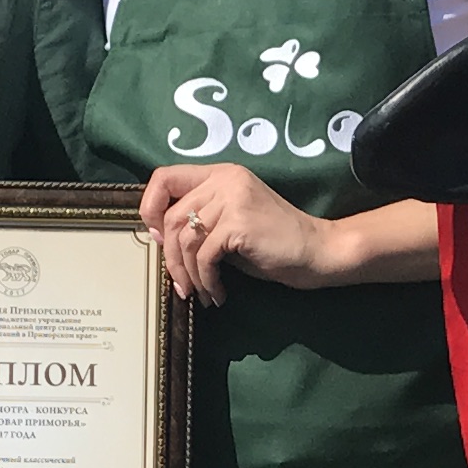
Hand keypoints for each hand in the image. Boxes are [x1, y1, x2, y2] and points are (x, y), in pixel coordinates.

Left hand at [137, 164, 336, 300]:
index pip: (164, 177)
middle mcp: (225, 179)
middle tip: (182, 283)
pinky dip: (207, 281)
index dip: (150, 207)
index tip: (158, 239)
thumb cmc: (274, 242)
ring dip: (189, 275)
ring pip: (185, 240)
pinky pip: (205, 257)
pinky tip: (219, 294)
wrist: (317, 251)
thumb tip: (158, 237)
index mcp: (221, 174)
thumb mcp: (231, 223)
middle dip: (170, 258)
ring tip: (202, 293)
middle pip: (171, 217)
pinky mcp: (240, 224)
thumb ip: (200, 221)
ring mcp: (233, 199)